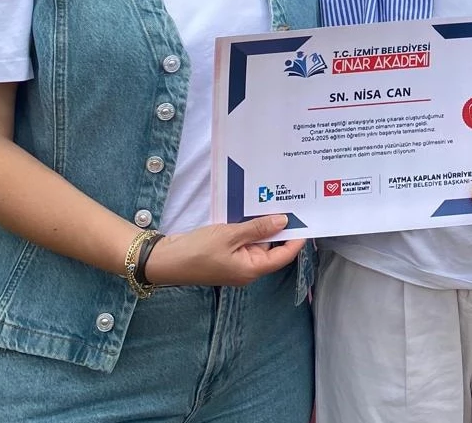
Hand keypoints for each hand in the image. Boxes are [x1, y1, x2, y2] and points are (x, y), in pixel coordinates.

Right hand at [142, 215, 305, 286]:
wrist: (164, 260)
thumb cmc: (196, 251)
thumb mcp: (229, 235)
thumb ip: (257, 228)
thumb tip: (283, 221)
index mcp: (251, 270)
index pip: (283, 256)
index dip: (296, 239)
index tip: (306, 220)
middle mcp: (247, 269)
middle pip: (271, 248)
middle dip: (279, 227)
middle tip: (288, 203)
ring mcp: (235, 263)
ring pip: (257, 242)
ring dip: (261, 225)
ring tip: (271, 202)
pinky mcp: (225, 255)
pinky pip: (243, 241)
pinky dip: (247, 228)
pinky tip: (249, 211)